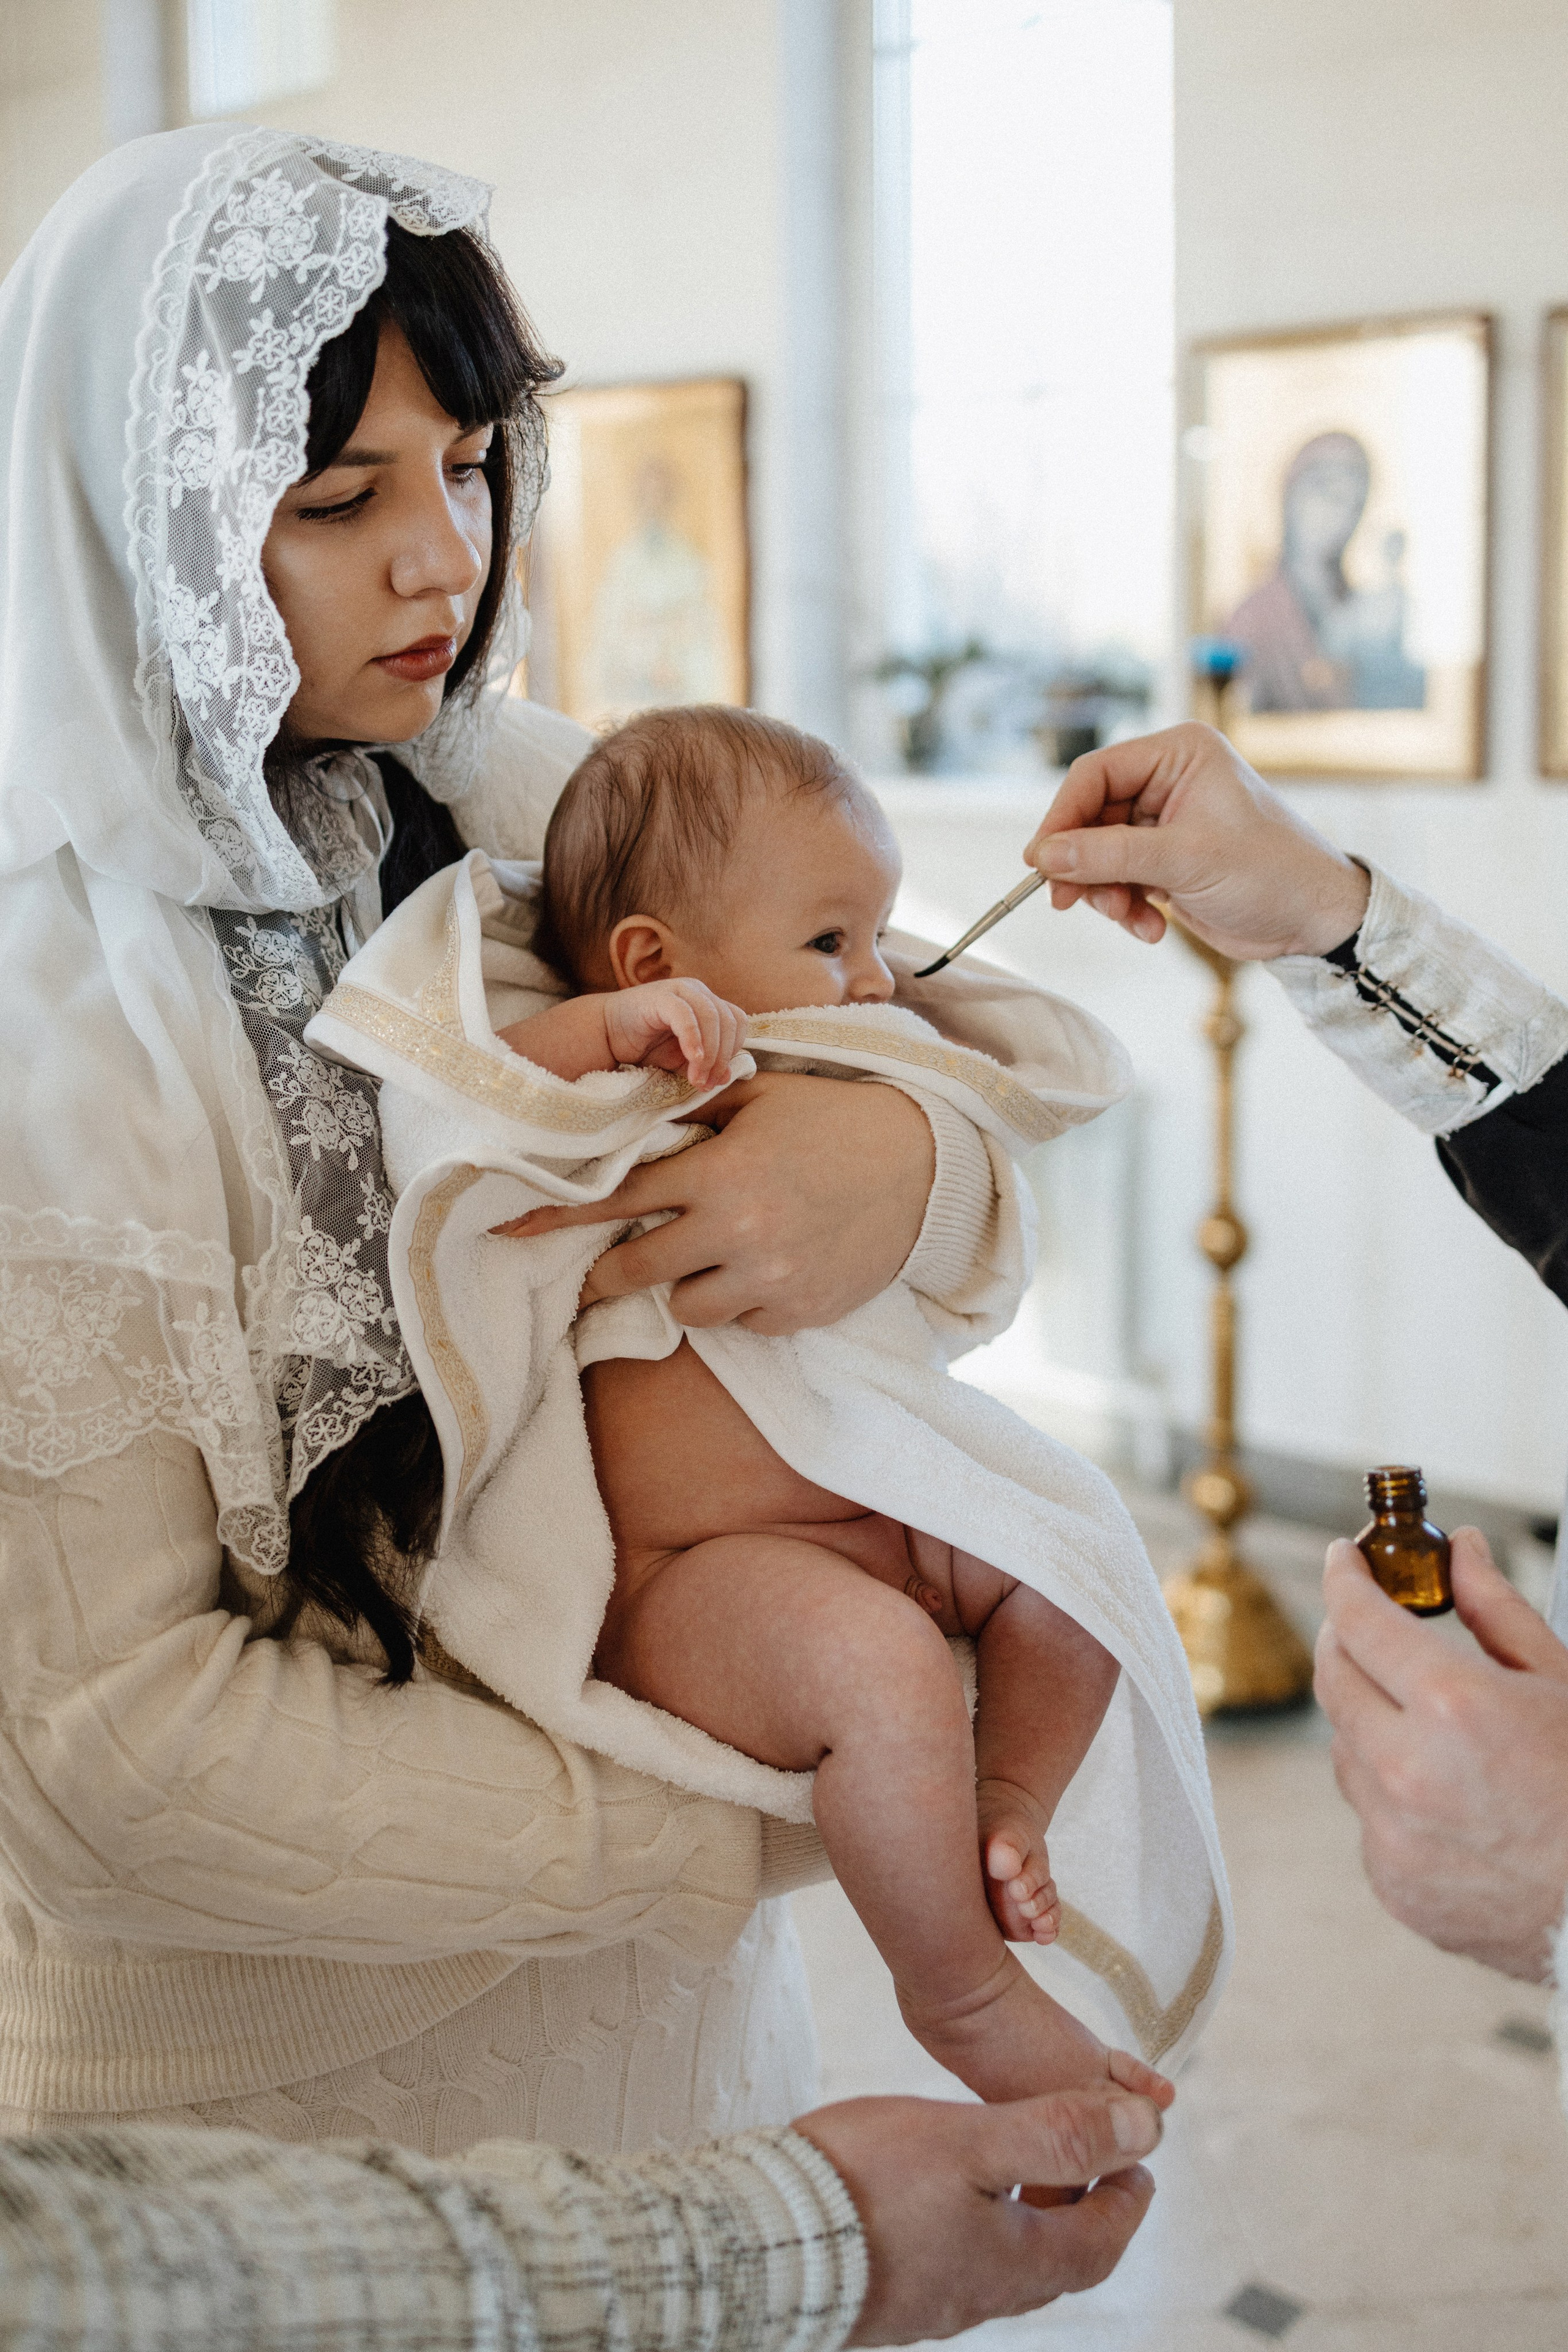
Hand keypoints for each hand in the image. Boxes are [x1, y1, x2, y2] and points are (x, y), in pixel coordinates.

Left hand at [500, 1073, 935, 1333]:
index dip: (559, 1214)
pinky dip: (740, 1301)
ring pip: (686, 1307)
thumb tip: (625, 1109)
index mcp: (717, 1172)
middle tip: (599, 1269)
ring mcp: (768, 1278)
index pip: (616, 1198)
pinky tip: (761, 1269)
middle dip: (608, 1271)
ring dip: (684, 1286)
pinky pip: (741, 1322)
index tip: (514, 1226)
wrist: (924, 1165)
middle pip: (635, 1269)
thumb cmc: (835, 1119)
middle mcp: (736, 1232)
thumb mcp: (760, 1098)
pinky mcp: (798, 1312)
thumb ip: (690, 1110)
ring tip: (707, 1259)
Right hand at [602, 977, 746, 1089]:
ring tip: (696, 1078)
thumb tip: (727, 1077)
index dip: (733, 1051)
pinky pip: (686, 1015)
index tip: (716, 1078)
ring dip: (709, 1053)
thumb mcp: (680, 1060)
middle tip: (706, 1083)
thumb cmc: (645, 1045)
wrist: (606, 1035)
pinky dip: (693, 1038)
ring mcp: (680, 990)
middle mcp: (698, 991)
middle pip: (728, 1021)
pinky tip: (692, 1059)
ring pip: (712, 1017)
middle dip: (721, 1057)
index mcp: (707, 1003)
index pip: (737, 1022)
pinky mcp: (661, 996)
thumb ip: (704, 1065)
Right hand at [794, 2084, 1159, 2343]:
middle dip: (1085, 2211)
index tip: (1136, 2158)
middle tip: (1092, 2165)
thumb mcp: (974, 2140)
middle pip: (1058, 2260)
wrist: (763, 2245)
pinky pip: (955, 2267)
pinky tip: (947, 2201)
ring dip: (1030, 2221)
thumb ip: (1058, 2133)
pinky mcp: (888, 2298)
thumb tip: (1145, 2128)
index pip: (1101, 2239)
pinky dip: (977, 2231)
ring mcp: (933, 2304)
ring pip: (1006, 2265)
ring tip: (1021, 2173)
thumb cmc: (869, 2185)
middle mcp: (982, 2295)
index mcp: (1016, 2263)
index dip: (1127, 2195)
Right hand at [1023, 723, 1370, 959]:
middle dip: (1084, 865)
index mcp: (1179, 754)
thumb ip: (1109, 855)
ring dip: (1106, 893)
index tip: (1041, 862)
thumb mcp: (1184, 860)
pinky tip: (1152, 927)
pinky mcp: (1165, 861)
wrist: (1314, 919)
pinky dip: (1126, 907)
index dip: (1062, 818)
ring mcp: (1165, 822)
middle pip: (1090, 817)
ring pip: (1098, 854)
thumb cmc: (1270, 872)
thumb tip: (1044, 856)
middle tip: (1072, 901)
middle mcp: (1168, 780)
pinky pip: (1118, 880)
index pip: (1095, 775)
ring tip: (1131, 918)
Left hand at [1315, 1530, 1567, 1978]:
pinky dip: (1390, 1795)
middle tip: (1370, 1624)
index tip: (1342, 1560)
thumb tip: (1463, 1553)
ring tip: (1434, 1729)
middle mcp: (1407, 1770)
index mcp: (1453, 1707)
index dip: (1343, 1577)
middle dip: (1346, 1639)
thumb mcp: (1559, 1681)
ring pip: (1345, 1748)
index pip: (1358, 1618)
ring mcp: (1393, 1832)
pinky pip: (1367, 1815)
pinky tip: (1446, 1797)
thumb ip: (1497, 1610)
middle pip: (1334, 1677)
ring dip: (1371, 1722)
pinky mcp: (1391, 1881)